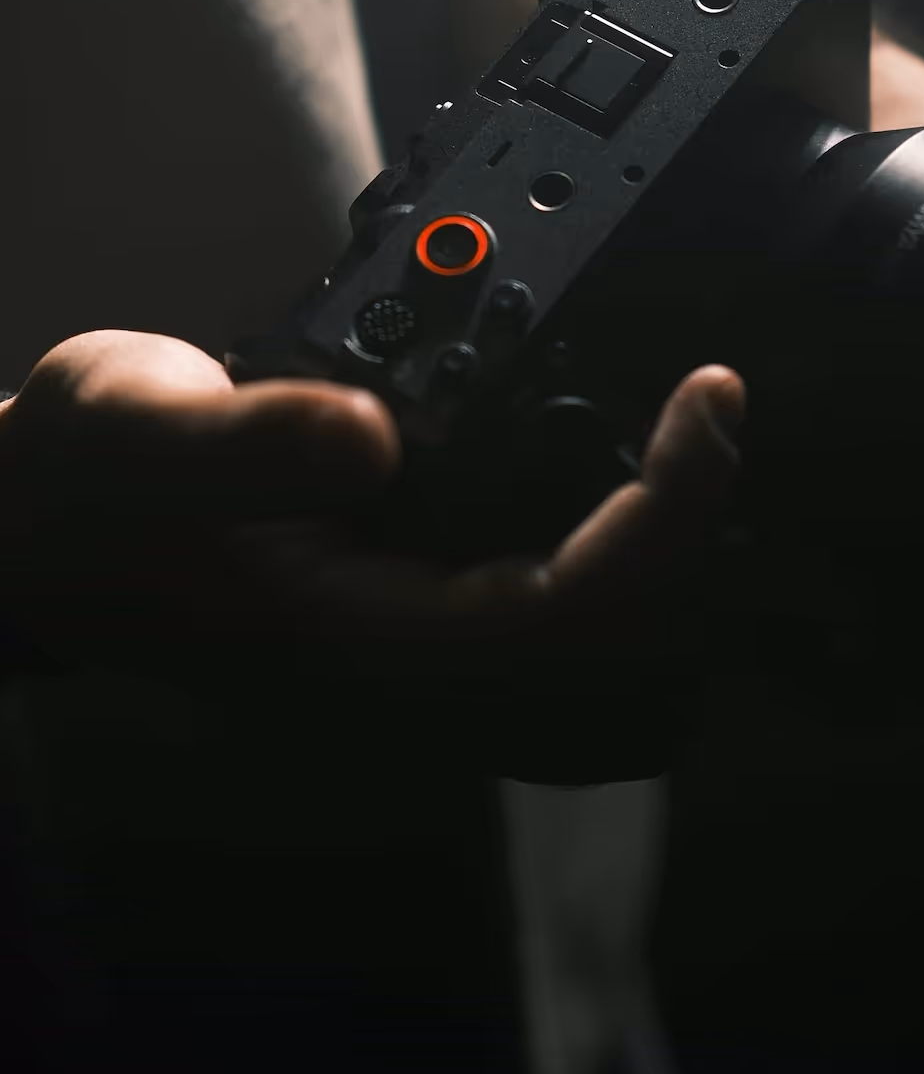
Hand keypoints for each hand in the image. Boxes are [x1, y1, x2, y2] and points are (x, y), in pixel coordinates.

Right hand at [0, 332, 742, 678]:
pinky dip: (626, 547)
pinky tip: (614, 457)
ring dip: (677, 556)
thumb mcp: (133, 428)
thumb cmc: (76, 487)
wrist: (41, 531)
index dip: (671, 513)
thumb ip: (247, 437)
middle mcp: (412, 676)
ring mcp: (429, 664)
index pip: (574, 616)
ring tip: (682, 433)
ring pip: (616, 667)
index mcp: (360, 643)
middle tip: (705, 414)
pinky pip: (571, 621)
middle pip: (630, 667)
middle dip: (703, 544)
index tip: (706, 397)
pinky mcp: (433, 629)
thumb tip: (380, 435)